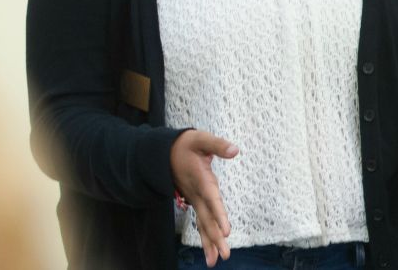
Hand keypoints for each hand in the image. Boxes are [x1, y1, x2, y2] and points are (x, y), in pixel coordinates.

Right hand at [171, 130, 238, 267]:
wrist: (163, 153)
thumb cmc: (184, 145)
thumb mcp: (200, 139)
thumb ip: (217, 144)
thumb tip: (234, 150)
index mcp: (200, 179)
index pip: (211, 198)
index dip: (218, 214)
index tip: (226, 230)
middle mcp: (197, 194)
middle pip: (206, 218)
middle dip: (215, 237)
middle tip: (224, 254)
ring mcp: (195, 200)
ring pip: (202, 224)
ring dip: (209, 243)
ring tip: (214, 261)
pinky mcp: (195, 203)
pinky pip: (200, 223)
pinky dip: (205, 238)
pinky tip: (210, 253)